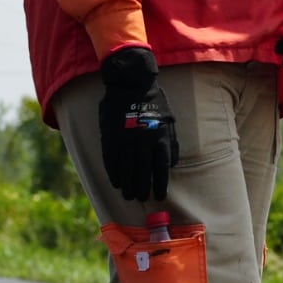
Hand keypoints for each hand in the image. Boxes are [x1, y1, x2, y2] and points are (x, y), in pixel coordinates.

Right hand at [96, 46, 176, 203]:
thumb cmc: (154, 102)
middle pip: (141, 173)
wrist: (130, 84)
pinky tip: (115, 182)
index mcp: (159, 139)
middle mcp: (142, 143)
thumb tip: (172, 165)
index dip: (159, 185)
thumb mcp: (169, 121)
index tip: (159, 195)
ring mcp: (125, 141)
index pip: (160, 169)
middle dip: (141, 188)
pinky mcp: (110, 138)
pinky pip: (111, 161)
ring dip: (127, 185)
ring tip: (128, 195)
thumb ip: (172, 144)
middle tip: (140, 198)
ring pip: (125, 170)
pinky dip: (113, 173)